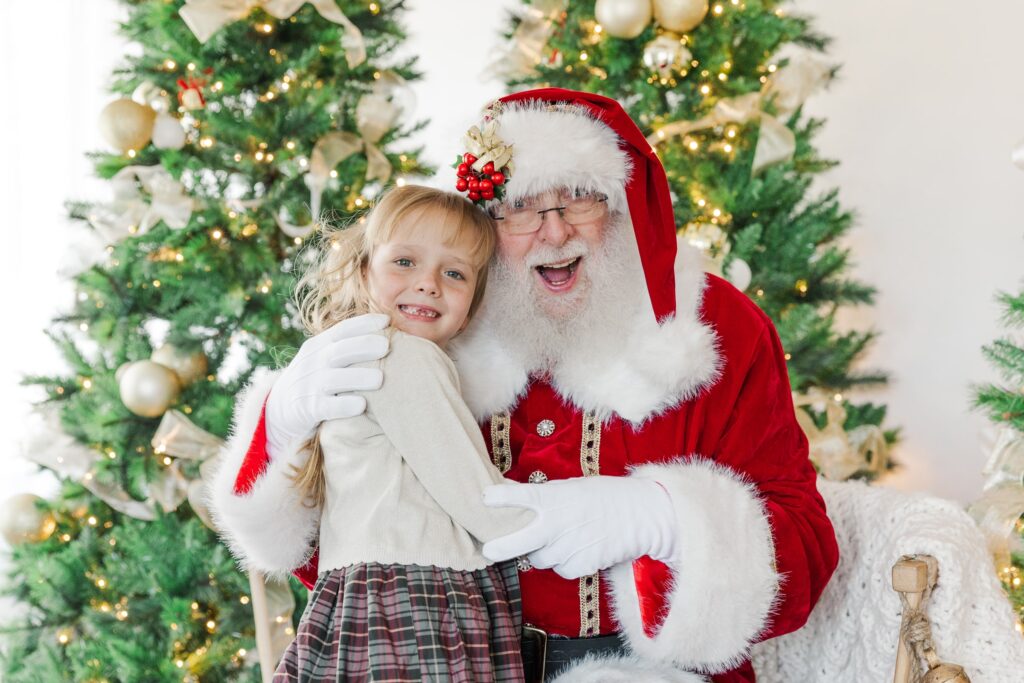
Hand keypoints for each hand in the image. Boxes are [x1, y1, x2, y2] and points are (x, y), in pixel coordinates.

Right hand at [265, 313, 389, 458]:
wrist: (278, 409)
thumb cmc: (314, 380)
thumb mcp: (323, 358)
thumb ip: (347, 348)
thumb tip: (388, 338)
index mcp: (319, 346)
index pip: (342, 330)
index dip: (364, 324)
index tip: (387, 321)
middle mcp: (313, 362)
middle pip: (339, 350)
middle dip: (364, 346)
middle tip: (387, 346)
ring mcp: (308, 386)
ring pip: (334, 379)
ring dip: (358, 378)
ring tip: (380, 379)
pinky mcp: (308, 409)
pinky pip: (327, 407)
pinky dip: (344, 405)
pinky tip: (361, 405)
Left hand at [481, 476, 677, 578]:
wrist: (643, 516)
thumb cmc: (607, 496)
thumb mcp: (574, 488)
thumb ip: (548, 497)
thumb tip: (519, 502)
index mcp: (557, 498)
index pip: (523, 496)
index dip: (501, 498)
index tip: (484, 499)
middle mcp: (560, 523)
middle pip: (520, 541)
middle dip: (500, 547)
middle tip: (488, 550)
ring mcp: (570, 546)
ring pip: (540, 559)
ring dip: (543, 552)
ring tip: (560, 539)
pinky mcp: (581, 565)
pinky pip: (560, 570)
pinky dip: (563, 564)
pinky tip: (576, 550)